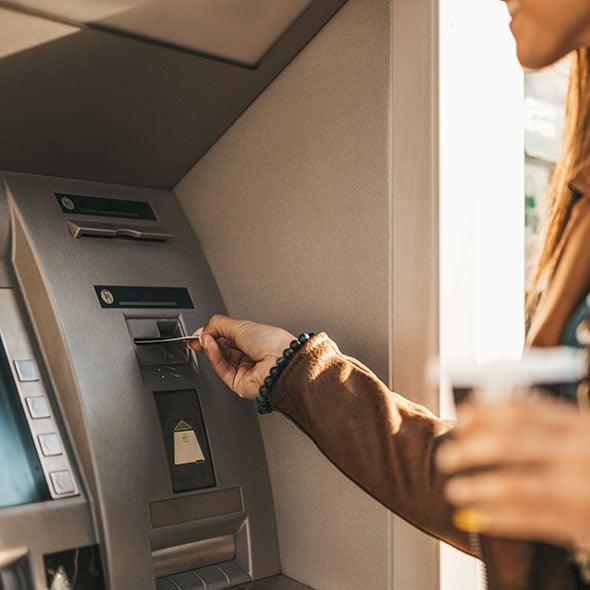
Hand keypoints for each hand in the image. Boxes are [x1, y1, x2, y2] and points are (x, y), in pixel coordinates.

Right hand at [188, 314, 294, 399]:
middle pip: (222, 348)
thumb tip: (203, 329)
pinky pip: (222, 369)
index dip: (213, 333)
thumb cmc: (272, 343)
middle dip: (209, 341)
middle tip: (198, 336)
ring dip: (211, 348)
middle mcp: (250, 355)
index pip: (228, 336)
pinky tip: (210, 347)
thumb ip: (218, 325)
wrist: (280, 363)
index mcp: (255, 339)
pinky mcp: (238, 383)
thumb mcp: (241, 325)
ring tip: (205, 339)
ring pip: (220, 359)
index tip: (200, 331)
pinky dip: (214, 357)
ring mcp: (245, 369)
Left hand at [436, 396, 589, 546]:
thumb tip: (485, 415)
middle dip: (470, 449)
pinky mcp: (580, 524)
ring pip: (515, 486)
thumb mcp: (584, 432)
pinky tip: (477, 516)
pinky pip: (530, 521)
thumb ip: (548, 423)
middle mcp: (577, 453)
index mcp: (578, 424)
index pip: (519, 411)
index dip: (483, 414)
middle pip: (509, 443)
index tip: (461, 419)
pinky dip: (498, 518)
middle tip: (447, 456)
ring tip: (455, 489)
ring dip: (478, 488)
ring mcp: (578, 489)